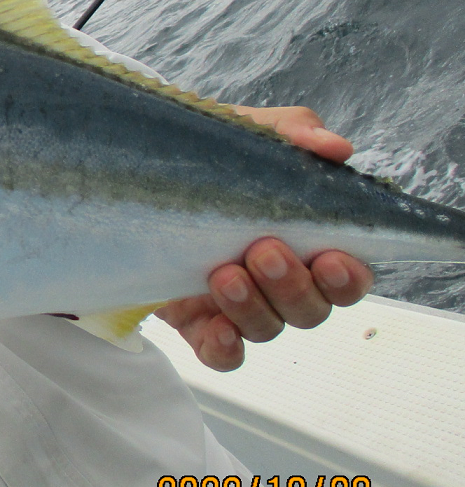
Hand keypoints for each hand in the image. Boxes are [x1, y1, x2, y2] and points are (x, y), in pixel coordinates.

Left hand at [156, 105, 372, 370]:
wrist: (138, 172)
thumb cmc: (211, 157)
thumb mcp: (249, 134)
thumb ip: (295, 132)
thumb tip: (334, 147)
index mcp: (306, 244)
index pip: (347, 278)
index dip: (347, 278)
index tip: (329, 257)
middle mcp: (279, 283)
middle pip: (310, 310)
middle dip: (293, 286)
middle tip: (264, 252)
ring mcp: (238, 306)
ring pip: (266, 328)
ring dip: (252, 307)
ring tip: (224, 274)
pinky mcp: (195, 321)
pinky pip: (221, 353)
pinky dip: (224, 349)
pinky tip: (218, 331)